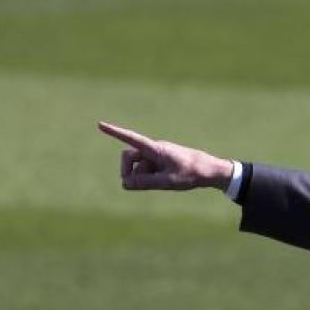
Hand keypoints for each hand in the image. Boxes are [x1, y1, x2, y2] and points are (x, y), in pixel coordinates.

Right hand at [98, 121, 234, 190]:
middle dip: (127, 170)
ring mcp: (157, 155)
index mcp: (155, 149)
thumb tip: (125, 184)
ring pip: (138, 166)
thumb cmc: (190, 173)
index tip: (100, 124)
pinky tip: (162, 182)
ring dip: (140, 177)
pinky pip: (146, 169)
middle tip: (131, 184)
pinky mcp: (160, 162)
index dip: (115, 132)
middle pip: (129, 156)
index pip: (131, 138)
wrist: (209, 170)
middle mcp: (154, 149)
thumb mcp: (167, 182)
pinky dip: (147, 177)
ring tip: (159, 184)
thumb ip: (145, 183)